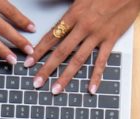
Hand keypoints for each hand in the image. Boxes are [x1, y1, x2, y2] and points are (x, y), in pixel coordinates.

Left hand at [25, 0, 139, 94]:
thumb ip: (64, 4)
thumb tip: (47, 7)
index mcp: (73, 14)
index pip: (51, 36)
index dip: (38, 50)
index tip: (28, 62)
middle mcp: (83, 26)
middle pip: (61, 52)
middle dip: (46, 69)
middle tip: (36, 82)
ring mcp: (97, 35)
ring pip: (78, 60)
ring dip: (65, 77)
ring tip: (56, 90)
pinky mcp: (111, 39)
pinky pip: (101, 61)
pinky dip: (96, 76)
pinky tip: (91, 88)